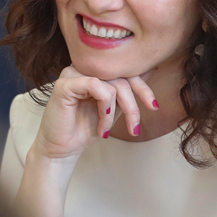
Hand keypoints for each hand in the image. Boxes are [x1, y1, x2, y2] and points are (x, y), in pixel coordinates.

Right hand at [30, 65, 157, 162]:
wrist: (62, 149)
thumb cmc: (85, 128)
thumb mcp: (114, 107)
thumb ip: (127, 89)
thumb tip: (151, 68)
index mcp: (94, 70)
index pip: (124, 70)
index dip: (142, 88)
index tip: (154, 107)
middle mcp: (83, 67)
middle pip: (121, 76)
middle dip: (132, 105)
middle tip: (134, 128)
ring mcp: (73, 73)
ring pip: (111, 84)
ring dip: (114, 113)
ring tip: (107, 130)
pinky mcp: (65, 84)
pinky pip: (96, 86)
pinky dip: (104, 108)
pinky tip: (101, 125)